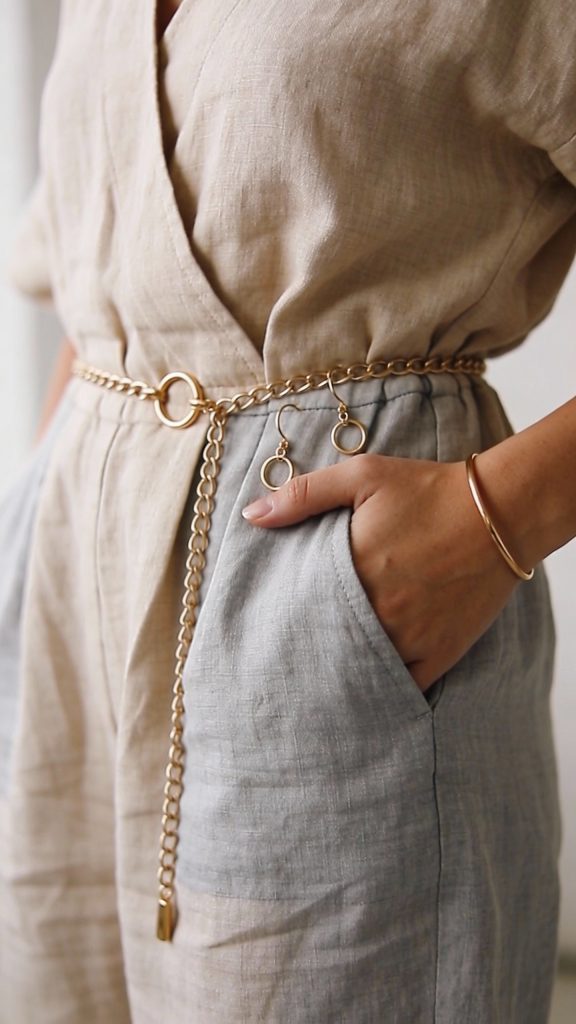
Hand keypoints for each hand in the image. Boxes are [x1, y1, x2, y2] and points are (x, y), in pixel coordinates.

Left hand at [241, 453, 518, 690]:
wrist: (501, 511)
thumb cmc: (429, 490)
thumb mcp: (362, 476)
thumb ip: (303, 495)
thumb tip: (252, 514)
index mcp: (353, 570)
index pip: (300, 610)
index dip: (282, 621)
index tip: (267, 626)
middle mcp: (379, 611)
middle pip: (327, 646)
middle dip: (306, 652)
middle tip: (286, 660)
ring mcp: (411, 637)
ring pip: (361, 671)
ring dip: (340, 672)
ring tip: (317, 677)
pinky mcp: (441, 652)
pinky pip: (402, 686)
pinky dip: (382, 688)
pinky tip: (364, 686)